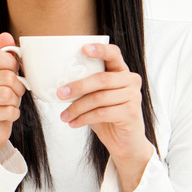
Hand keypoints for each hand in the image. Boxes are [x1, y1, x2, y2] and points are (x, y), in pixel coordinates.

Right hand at [0, 32, 26, 157]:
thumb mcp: (3, 73)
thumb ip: (5, 54)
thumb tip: (5, 35)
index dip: (11, 63)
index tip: (13, 71)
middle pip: (6, 77)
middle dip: (18, 86)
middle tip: (15, 92)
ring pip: (7, 94)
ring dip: (16, 101)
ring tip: (10, 102)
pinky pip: (8, 111)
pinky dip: (14, 114)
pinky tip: (7, 113)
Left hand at [57, 43, 152, 166]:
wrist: (124, 142)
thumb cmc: (106, 116)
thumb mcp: (95, 98)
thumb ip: (85, 88)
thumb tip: (57, 84)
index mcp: (121, 71)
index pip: (113, 54)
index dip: (100, 50)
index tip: (83, 49)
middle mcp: (131, 80)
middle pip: (101, 79)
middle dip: (77, 86)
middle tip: (59, 94)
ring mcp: (133, 96)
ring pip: (98, 98)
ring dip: (77, 108)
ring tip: (64, 116)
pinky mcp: (131, 113)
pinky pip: (101, 113)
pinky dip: (84, 118)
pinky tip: (73, 123)